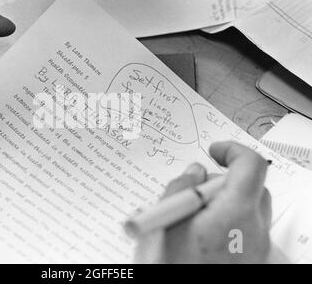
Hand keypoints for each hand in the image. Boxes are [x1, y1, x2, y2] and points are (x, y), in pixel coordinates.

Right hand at [134, 141, 271, 262]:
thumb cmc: (173, 268)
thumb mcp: (164, 223)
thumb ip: (179, 187)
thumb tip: (194, 172)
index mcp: (234, 215)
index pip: (251, 165)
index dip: (233, 150)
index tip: (214, 152)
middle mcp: (253, 231)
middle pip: (251, 188)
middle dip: (224, 182)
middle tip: (195, 191)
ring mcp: (255, 249)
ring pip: (246, 209)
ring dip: (223, 203)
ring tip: (190, 219)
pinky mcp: (250, 261)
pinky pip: (242, 230)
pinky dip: (224, 223)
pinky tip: (197, 235)